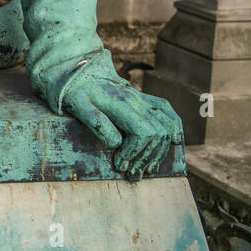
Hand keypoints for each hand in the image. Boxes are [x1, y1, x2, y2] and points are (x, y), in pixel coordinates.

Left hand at [64, 75, 183, 181]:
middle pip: (157, 133)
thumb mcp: (76, 105)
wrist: (78, 76)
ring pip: (167, 127)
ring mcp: (143, 99)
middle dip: (145, 157)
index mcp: (119, 102)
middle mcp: (135, 99)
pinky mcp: (146, 100)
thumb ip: (95, 121)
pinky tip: (174, 144)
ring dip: (159, 152)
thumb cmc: (74, 93)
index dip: (134, 152)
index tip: (120, 164)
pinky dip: (175, 130)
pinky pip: (169, 113)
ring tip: (145, 169)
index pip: (142, 131)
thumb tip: (116, 143)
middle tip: (131, 173)